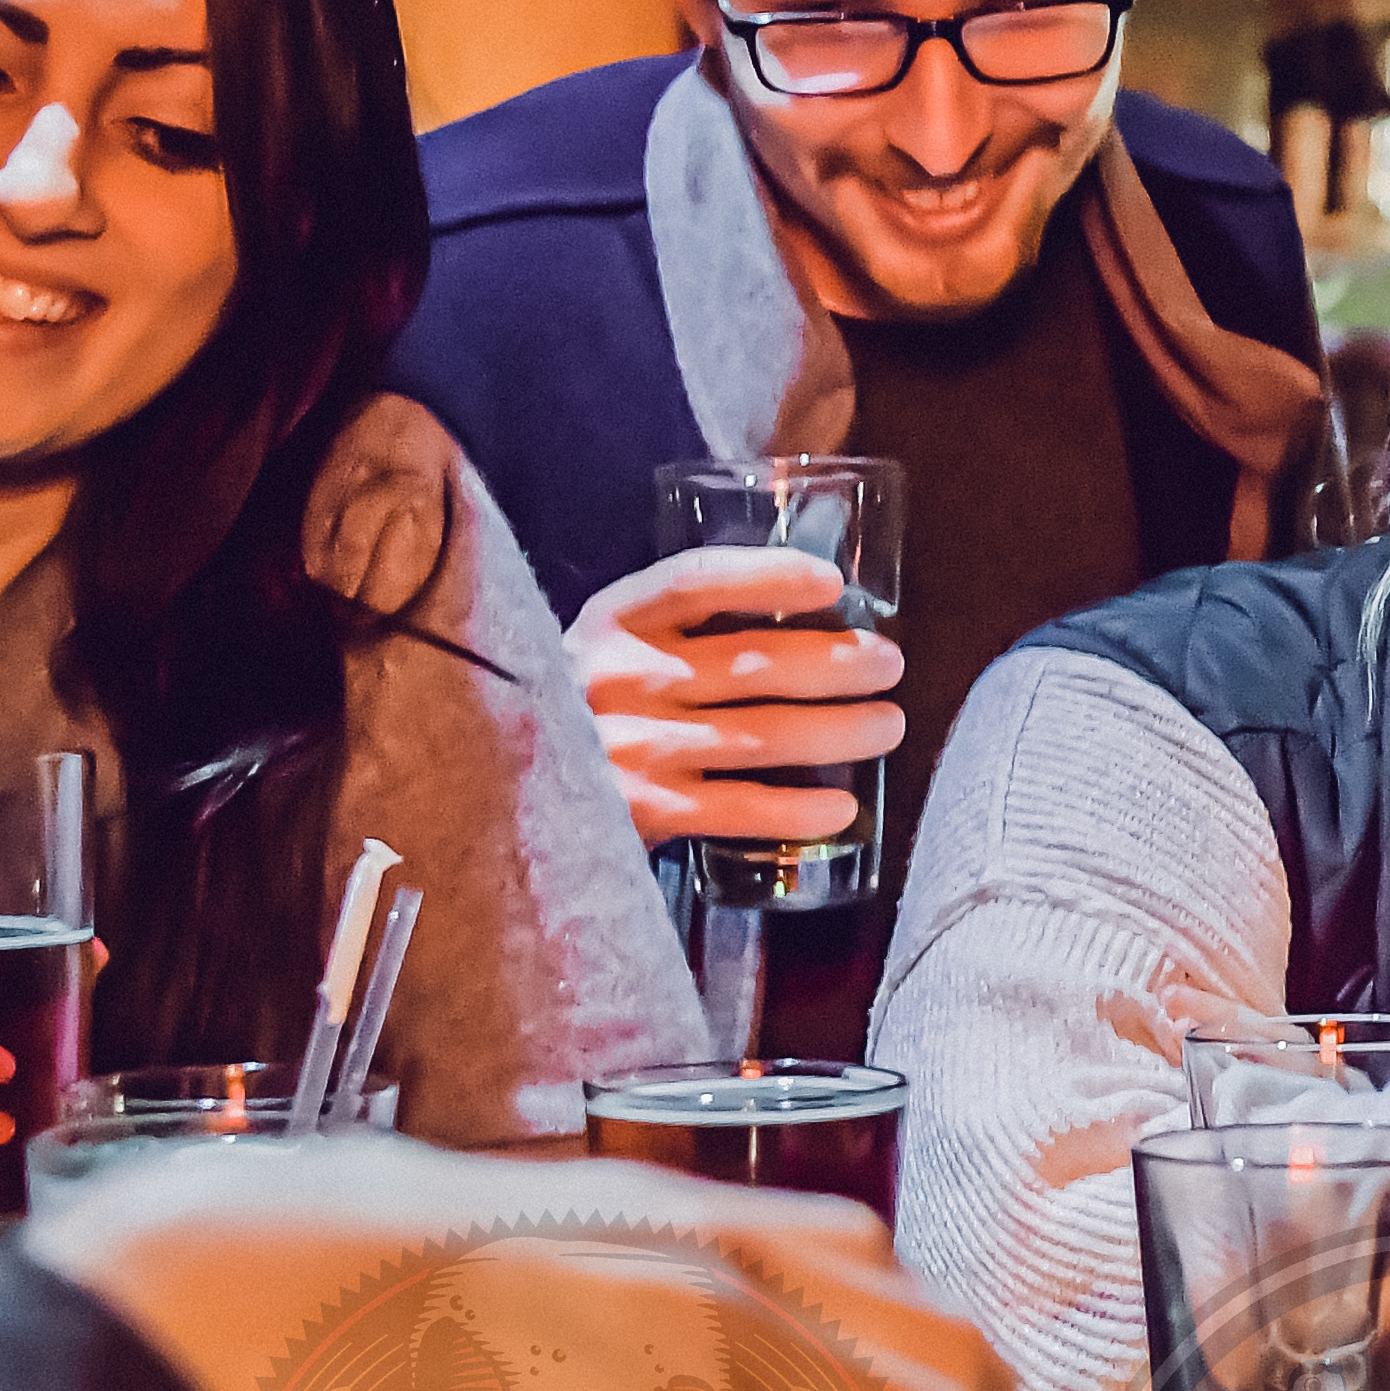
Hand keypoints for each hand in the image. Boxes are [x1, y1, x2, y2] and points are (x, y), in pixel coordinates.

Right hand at [33, 1138, 1029, 1390]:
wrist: (306, 1296)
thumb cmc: (384, 1290)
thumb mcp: (536, 1263)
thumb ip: (614, 1307)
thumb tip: (615, 1386)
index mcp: (712, 1218)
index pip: (884, 1280)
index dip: (935, 1372)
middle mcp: (756, 1269)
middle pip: (950, 1358)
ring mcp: (744, 1357)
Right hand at [567, 547, 904, 848]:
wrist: (501, 791)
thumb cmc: (581, 709)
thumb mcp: (609, 647)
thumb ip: (675, 631)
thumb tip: (804, 617)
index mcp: (612, 621)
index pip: (697, 582)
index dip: (770, 577)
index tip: (833, 581)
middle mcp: (619, 678)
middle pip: (751, 664)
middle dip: (836, 662)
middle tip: (889, 664)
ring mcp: (629, 747)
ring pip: (760, 736)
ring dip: (838, 731)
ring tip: (888, 726)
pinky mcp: (639, 813)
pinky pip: (738, 809)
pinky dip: (797, 809)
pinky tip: (843, 807)